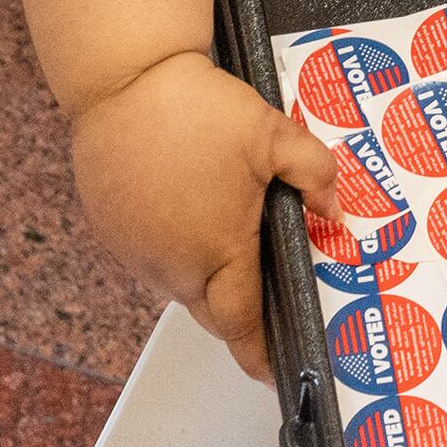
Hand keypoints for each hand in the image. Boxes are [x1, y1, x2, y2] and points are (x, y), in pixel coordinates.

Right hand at [67, 51, 337, 382]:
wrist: (123, 76)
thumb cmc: (192, 107)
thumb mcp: (274, 133)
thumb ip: (315, 175)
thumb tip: (336, 211)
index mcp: (216, 254)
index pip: (241, 326)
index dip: (257, 354)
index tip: (270, 370)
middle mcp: (169, 265)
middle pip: (209, 310)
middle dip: (235, 312)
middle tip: (260, 292)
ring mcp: (133, 250)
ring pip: (176, 283)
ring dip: (200, 275)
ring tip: (221, 237)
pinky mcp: (109, 228)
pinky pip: (147, 257)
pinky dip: (169, 248)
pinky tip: (183, 212)